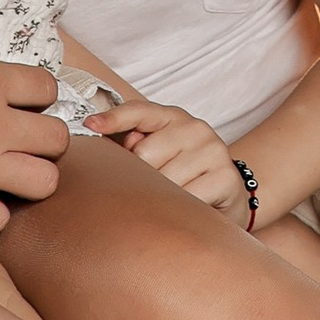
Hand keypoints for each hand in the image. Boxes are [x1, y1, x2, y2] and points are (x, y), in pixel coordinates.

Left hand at [98, 97, 248, 214]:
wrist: (229, 195)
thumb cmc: (183, 173)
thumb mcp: (158, 153)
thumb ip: (131, 144)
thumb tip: (101, 136)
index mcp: (173, 117)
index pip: (139, 111)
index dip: (113, 118)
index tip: (91, 125)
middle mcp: (195, 127)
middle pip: (145, 153)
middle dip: (141, 176)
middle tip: (151, 186)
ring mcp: (213, 150)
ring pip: (165, 179)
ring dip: (161, 196)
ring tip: (169, 199)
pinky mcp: (225, 177)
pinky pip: (187, 197)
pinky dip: (181, 208)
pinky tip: (186, 207)